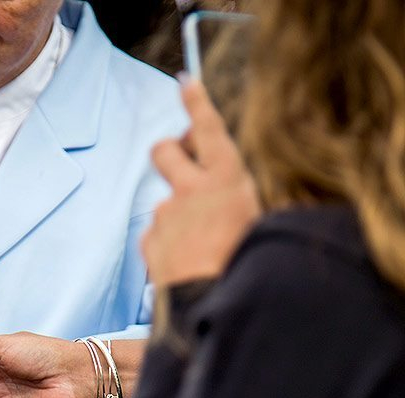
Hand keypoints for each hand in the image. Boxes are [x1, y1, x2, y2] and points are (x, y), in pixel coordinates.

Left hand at [142, 78, 260, 287]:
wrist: (212, 303)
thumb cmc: (247, 262)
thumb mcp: (261, 219)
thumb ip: (238, 195)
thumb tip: (225, 187)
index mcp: (226, 177)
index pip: (208, 127)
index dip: (196, 101)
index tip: (185, 82)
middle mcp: (190, 188)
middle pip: (163, 149)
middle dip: (169, 151)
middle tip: (181, 163)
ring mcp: (165, 214)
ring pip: (165, 201)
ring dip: (178, 212)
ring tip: (200, 243)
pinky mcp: (149, 239)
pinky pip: (158, 234)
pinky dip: (169, 243)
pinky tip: (187, 262)